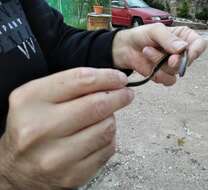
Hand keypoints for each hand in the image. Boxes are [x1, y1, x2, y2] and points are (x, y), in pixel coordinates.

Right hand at [0, 68, 133, 189]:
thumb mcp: (38, 98)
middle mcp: (40, 129)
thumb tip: (110, 83)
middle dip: (119, 96)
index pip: (80, 80)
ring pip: (106, 128)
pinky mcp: (72, 175)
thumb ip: (70, 86)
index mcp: (30, 101)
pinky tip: (98, 137)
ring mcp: (56, 157)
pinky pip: (107, 150)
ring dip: (111, 119)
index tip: (120, 79)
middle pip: (97, 105)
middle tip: (126, 94)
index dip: (107, 77)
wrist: (17, 170)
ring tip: (102, 119)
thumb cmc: (31, 127)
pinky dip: (109, 139)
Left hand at [113, 24, 206, 85]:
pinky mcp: (164, 75)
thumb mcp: (155, 31)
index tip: (187, 54)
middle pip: (187, 62)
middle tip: (168, 58)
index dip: (196, 51)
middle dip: (174, 61)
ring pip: (175, 72)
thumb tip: (183, 49)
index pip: (199, 45)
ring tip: (147, 51)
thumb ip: (168, 39)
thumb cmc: (141, 36)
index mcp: (183, 37)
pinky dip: (157, 74)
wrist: (125, 48)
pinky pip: (167, 80)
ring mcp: (172, 65)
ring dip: (159, 63)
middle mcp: (180, 52)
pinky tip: (148, 65)